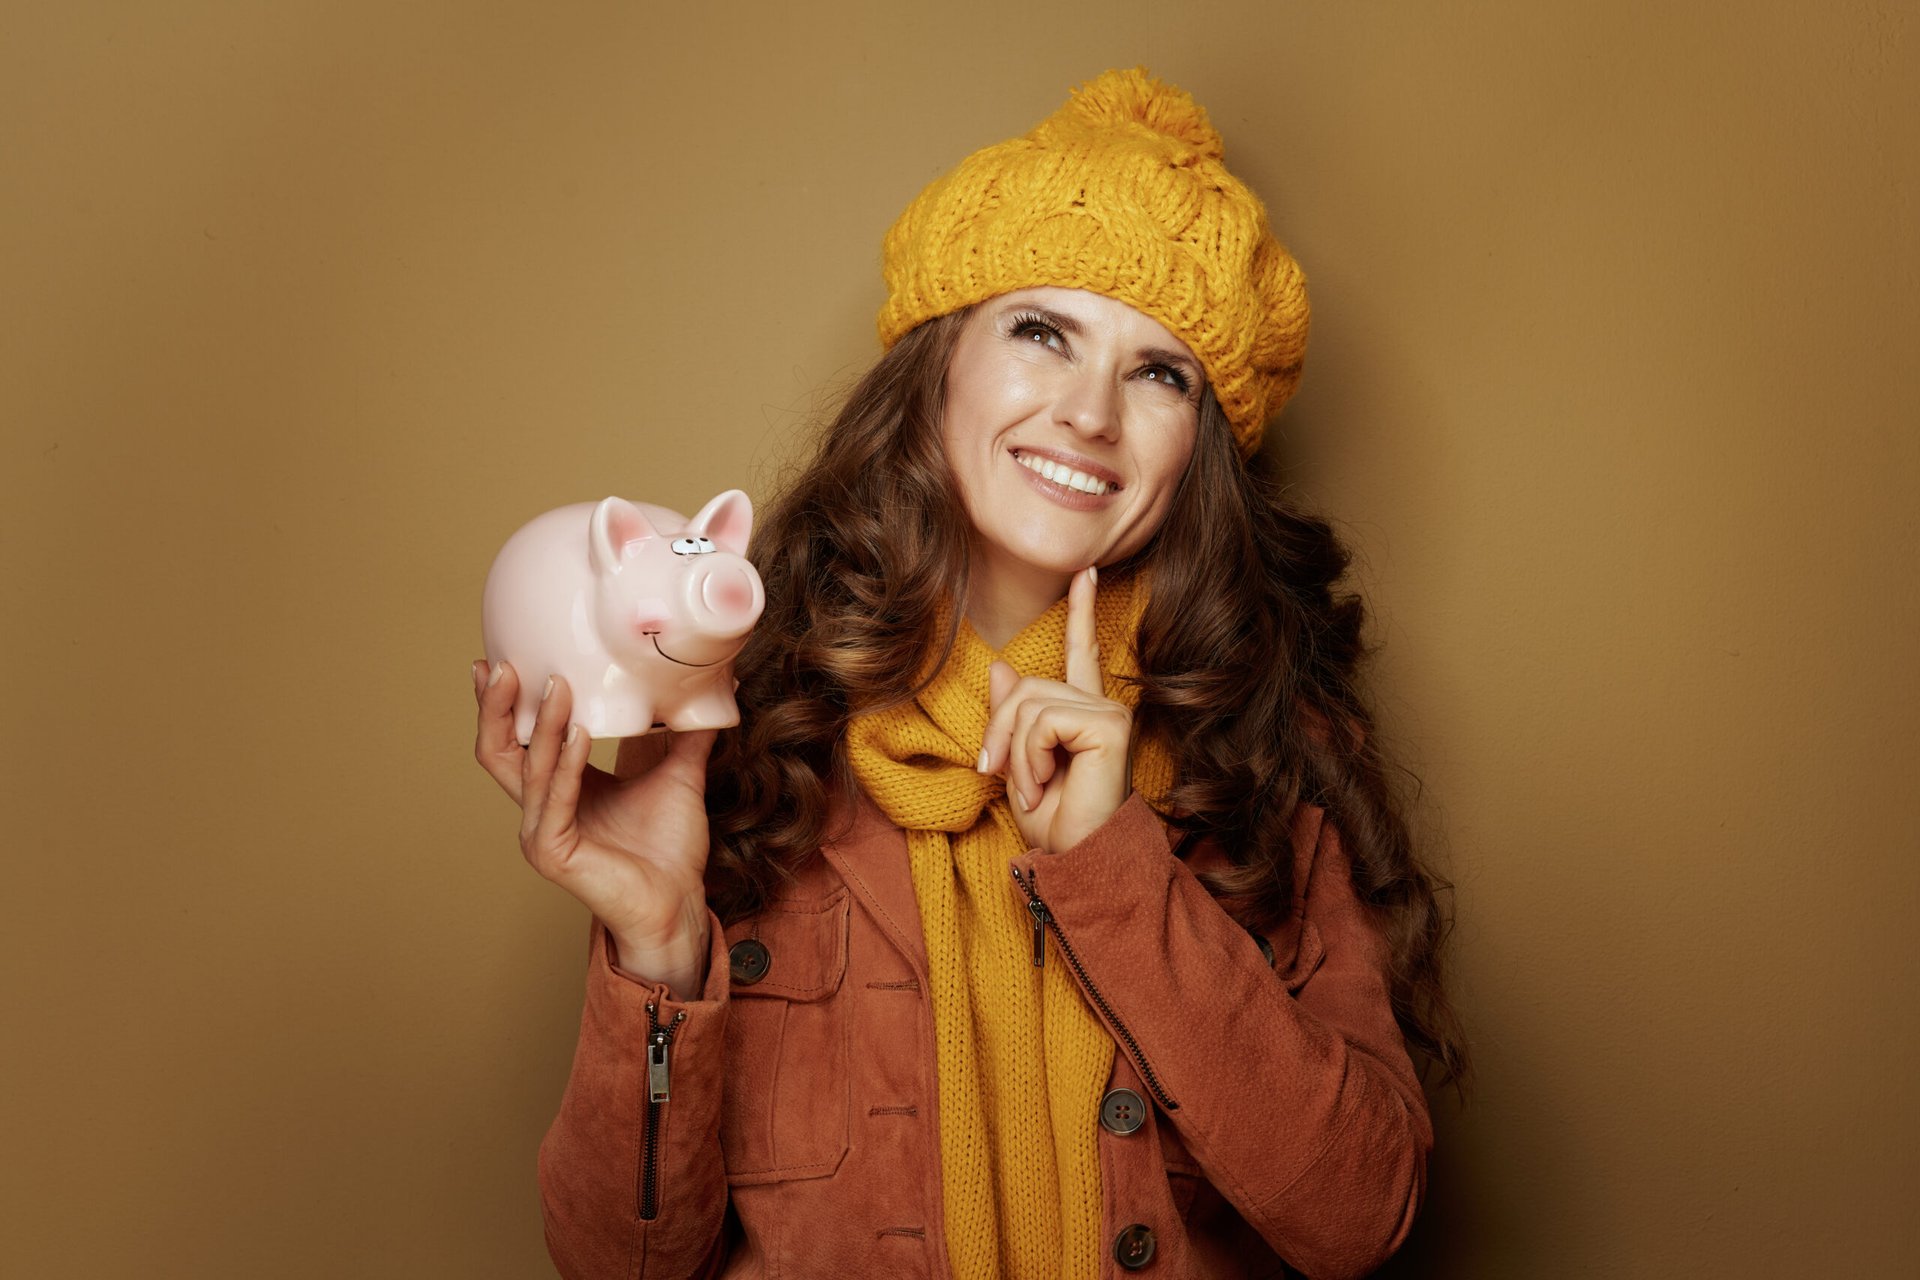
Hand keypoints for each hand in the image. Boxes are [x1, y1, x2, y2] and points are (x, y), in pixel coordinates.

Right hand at [471, 659, 714, 996]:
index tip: (502, 660)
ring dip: (542, 724)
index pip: (518, 739)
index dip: (505, 703)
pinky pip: (556, 800)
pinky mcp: (554, 853)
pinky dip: (566, 764)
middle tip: (505, 664)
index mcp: (561, 789)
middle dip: (497, 707)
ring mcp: (543, 832)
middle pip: (500, 750)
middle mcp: (542, 808)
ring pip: (526, 768)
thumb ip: (686, 734)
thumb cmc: (671, 850)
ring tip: (556, 684)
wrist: (680, 903)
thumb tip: (711, 689)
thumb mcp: (678, 775)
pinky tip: (580, 732)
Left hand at [979, 566, 1132, 854]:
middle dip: (999, 733)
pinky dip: (1029, 758)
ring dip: (1013, 753)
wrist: (1078, 862)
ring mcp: (1109, 713)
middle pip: (1024, 687)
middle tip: (1002, 777)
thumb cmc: (1055, 825)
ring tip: (1032, 788)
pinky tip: (1046, 784)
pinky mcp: (1110, 725)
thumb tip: (1000, 666)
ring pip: (1028, 703)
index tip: (1086, 571)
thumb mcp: (1016, 766)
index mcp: (1083, 713)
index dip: (1080, 611)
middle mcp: (1102, 706)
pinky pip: (1042, 721)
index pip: (1080, 652)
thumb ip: (1011, 716)